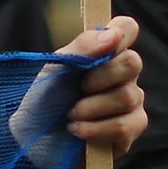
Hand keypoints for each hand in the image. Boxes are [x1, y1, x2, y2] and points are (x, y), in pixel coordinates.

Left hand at [56, 16, 145, 155]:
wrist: (35, 139)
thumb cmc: (45, 98)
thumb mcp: (55, 68)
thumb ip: (82, 48)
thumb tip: (111, 35)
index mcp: (104, 52)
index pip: (127, 29)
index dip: (120, 31)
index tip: (104, 44)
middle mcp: (123, 74)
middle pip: (132, 62)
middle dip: (101, 77)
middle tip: (79, 88)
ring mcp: (132, 101)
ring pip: (128, 96)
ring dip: (92, 108)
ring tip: (71, 115)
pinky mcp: (132, 129)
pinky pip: (126, 126)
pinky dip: (97, 129)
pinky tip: (79, 131)